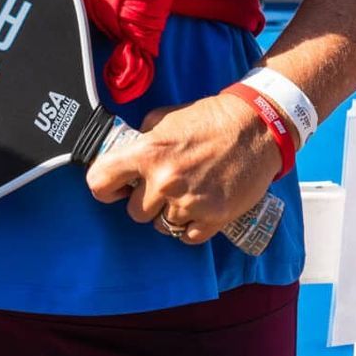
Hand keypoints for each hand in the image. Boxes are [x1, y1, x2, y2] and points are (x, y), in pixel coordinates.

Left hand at [85, 92, 278, 242]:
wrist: (255, 128)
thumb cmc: (209, 120)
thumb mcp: (163, 118)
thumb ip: (140, 140)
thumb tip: (123, 159)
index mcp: (147, 153)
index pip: (100, 182)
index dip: (105, 187)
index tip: (114, 188)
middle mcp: (165, 181)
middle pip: (134, 213)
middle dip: (145, 201)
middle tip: (162, 186)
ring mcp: (189, 203)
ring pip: (162, 226)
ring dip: (170, 214)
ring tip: (186, 192)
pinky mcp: (214, 218)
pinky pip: (187, 237)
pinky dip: (190, 226)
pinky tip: (198, 207)